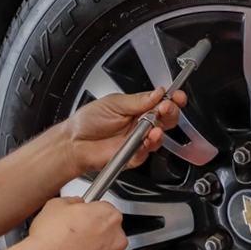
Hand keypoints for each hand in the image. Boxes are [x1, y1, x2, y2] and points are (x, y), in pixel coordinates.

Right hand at [24, 197, 126, 249]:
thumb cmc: (49, 239)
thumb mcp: (55, 205)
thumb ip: (73, 202)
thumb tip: (75, 205)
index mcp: (108, 216)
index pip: (106, 210)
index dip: (91, 214)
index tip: (83, 218)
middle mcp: (116, 239)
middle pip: (110, 233)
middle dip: (96, 234)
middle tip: (75, 237)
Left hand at [62, 88, 186, 175]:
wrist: (73, 142)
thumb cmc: (88, 121)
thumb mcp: (113, 103)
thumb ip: (137, 100)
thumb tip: (158, 93)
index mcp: (137, 108)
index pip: (161, 103)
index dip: (172, 100)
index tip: (177, 97)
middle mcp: (140, 124)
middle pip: (166, 120)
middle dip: (170, 114)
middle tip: (165, 109)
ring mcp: (137, 141)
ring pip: (159, 138)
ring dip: (160, 132)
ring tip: (154, 127)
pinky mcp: (132, 157)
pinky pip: (145, 153)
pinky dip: (146, 147)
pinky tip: (144, 141)